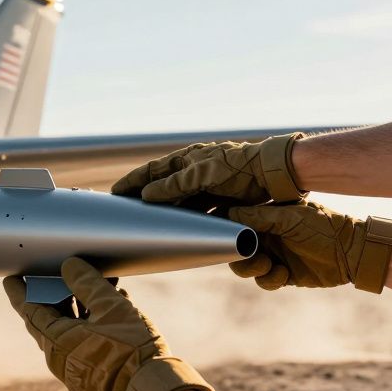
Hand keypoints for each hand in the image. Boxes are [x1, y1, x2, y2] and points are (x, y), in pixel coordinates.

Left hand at [3, 257, 212, 390]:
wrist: (152, 388)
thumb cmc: (131, 349)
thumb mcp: (110, 306)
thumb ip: (86, 283)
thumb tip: (69, 266)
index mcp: (56, 342)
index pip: (29, 310)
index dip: (20, 292)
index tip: (11, 279)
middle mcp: (60, 358)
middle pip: (51, 318)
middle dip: (59, 293)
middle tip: (62, 273)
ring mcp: (76, 367)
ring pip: (71, 327)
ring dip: (82, 304)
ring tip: (100, 282)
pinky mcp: (92, 372)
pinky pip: (85, 340)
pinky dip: (92, 322)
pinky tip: (112, 303)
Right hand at [111, 133, 304, 207]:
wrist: (276, 176)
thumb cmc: (240, 168)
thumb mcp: (203, 174)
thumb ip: (175, 185)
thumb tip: (146, 194)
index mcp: (189, 159)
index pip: (153, 170)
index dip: (133, 181)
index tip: (114, 193)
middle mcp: (196, 172)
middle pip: (163, 188)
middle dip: (144, 198)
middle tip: (126, 212)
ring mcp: (208, 188)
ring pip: (179, 202)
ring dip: (164, 212)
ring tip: (147, 225)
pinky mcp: (222, 202)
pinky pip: (197, 213)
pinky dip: (185, 221)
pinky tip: (179, 231)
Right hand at [226, 202, 391, 292]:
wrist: (352, 253)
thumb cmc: (324, 227)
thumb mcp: (290, 218)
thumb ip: (260, 217)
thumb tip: (228, 214)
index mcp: (267, 217)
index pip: (237, 222)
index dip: (228, 231)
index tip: (227, 237)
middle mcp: (268, 235)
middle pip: (236, 249)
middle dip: (239, 255)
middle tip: (252, 255)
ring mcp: (275, 255)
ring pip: (247, 267)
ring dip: (252, 268)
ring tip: (268, 265)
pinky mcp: (283, 274)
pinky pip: (264, 281)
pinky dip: (269, 280)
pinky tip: (284, 273)